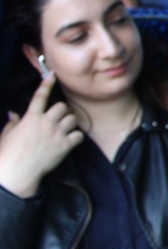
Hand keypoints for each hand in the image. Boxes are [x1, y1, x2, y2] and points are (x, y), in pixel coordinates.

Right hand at [0, 75, 82, 197]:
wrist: (17, 173)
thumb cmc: (8, 154)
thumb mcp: (6, 135)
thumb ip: (13, 123)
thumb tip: (13, 114)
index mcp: (30, 118)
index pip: (40, 96)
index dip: (47, 84)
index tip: (53, 75)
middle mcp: (46, 122)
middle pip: (62, 107)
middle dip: (61, 111)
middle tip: (59, 118)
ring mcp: (57, 133)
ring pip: (72, 119)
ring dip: (70, 123)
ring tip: (65, 129)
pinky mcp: (65, 146)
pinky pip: (79, 135)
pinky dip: (77, 137)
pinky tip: (72, 140)